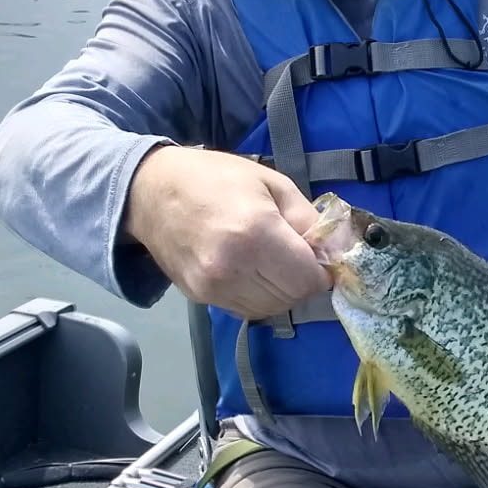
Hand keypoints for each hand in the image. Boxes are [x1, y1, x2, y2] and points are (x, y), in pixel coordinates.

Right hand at [123, 146, 329, 319]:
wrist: (150, 192)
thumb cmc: (215, 178)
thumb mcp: (271, 183)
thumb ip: (308, 219)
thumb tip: (338, 250)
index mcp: (255, 233)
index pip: (309, 279)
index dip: (322, 269)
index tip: (318, 253)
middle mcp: (233, 268)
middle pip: (293, 297)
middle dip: (302, 279)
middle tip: (293, 253)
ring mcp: (214, 288)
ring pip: (272, 309)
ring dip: (282, 290)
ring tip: (270, 260)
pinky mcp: (202, 299)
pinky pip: (247, 309)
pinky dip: (259, 296)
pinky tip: (250, 269)